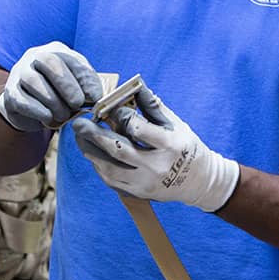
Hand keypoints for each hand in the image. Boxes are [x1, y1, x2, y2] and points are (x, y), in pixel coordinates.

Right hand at [0, 41, 103, 131]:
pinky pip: (21, 99)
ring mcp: (19, 73)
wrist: (31, 108)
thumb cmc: (59, 94)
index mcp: (54, 51)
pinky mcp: (10, 93)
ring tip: (64, 115)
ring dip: (52, 100)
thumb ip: (87, 87)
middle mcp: (34, 57)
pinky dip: (36, 109)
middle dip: (66, 84)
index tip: (94, 97)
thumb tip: (95, 98)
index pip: (69, 57)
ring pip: (33, 80)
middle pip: (47, 61)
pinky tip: (48, 117)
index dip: (83, 77)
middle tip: (77, 103)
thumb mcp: (77, 86)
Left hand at [72, 82, 240, 211]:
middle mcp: (157, 167)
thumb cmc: (186, 147)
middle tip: (79, 123)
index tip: (110, 107)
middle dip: (95, 135)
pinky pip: (112, 181)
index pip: (138, 129)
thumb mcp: (176, 124)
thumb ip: (153, 107)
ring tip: (80, 138)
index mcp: (170, 146)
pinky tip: (93, 153)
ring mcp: (146, 183)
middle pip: (119, 150)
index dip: (121, 115)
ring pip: (110, 169)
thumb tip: (135, 85)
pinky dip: (99, 166)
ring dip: (91, 152)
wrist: (199, 182)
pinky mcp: (139, 194)